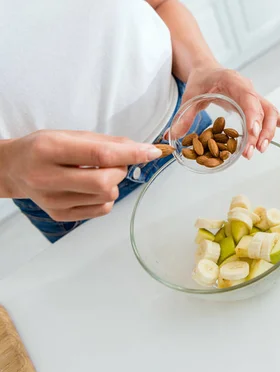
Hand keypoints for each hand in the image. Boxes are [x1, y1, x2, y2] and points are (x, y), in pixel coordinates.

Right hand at [1, 130, 162, 220]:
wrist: (14, 169)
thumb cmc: (44, 148)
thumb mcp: (71, 135)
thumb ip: (107, 143)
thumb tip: (141, 149)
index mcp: (49, 149)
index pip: (100, 155)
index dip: (131, 154)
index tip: (151, 152)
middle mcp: (47, 177)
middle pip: (105, 183)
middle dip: (120, 171)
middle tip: (114, 164)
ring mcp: (53, 200)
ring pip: (107, 197)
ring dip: (113, 184)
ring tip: (97, 174)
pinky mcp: (60, 215)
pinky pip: (101, 210)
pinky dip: (106, 198)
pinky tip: (91, 188)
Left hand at [181, 67, 279, 158]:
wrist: (207, 69)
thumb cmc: (200, 81)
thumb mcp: (189, 96)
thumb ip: (183, 117)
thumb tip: (172, 137)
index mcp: (234, 82)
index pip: (249, 99)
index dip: (253, 117)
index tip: (253, 134)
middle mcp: (249, 89)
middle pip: (264, 109)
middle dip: (262, 131)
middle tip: (255, 150)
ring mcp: (255, 97)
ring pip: (270, 114)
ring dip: (270, 133)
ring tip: (263, 150)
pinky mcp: (256, 105)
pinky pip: (273, 114)